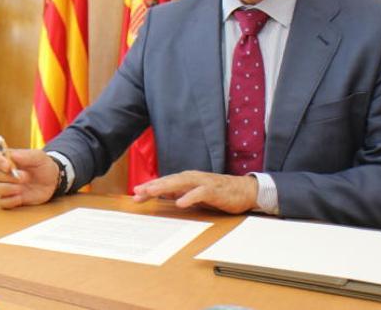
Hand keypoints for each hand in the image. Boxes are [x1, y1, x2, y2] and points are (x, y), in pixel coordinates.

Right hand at [0, 148, 58, 208]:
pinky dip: (10, 201)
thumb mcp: (39, 157)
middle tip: (26, 177)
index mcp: (8, 159)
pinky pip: (1, 202)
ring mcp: (6, 186)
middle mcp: (4, 173)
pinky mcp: (10, 199)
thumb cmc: (43, 166)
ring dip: (6, 189)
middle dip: (10, 177)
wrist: (52, 181)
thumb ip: (27, 155)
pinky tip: (20, 198)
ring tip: (21, 189)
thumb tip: (12, 155)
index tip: (8, 166)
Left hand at [132, 170, 258, 213]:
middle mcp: (192, 178)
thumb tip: (162, 195)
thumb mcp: (194, 194)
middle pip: (168, 181)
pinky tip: (179, 202)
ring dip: (164, 187)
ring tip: (151, 192)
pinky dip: (189, 197)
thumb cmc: (218, 192)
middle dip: (152, 186)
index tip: (135, 195)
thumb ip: (179, 193)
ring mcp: (202, 183)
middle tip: (137, 192)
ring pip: (180, 183)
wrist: (244, 190)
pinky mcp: (214, 190)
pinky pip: (199, 193)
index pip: (164, 183)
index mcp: (186, 179)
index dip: (149, 188)